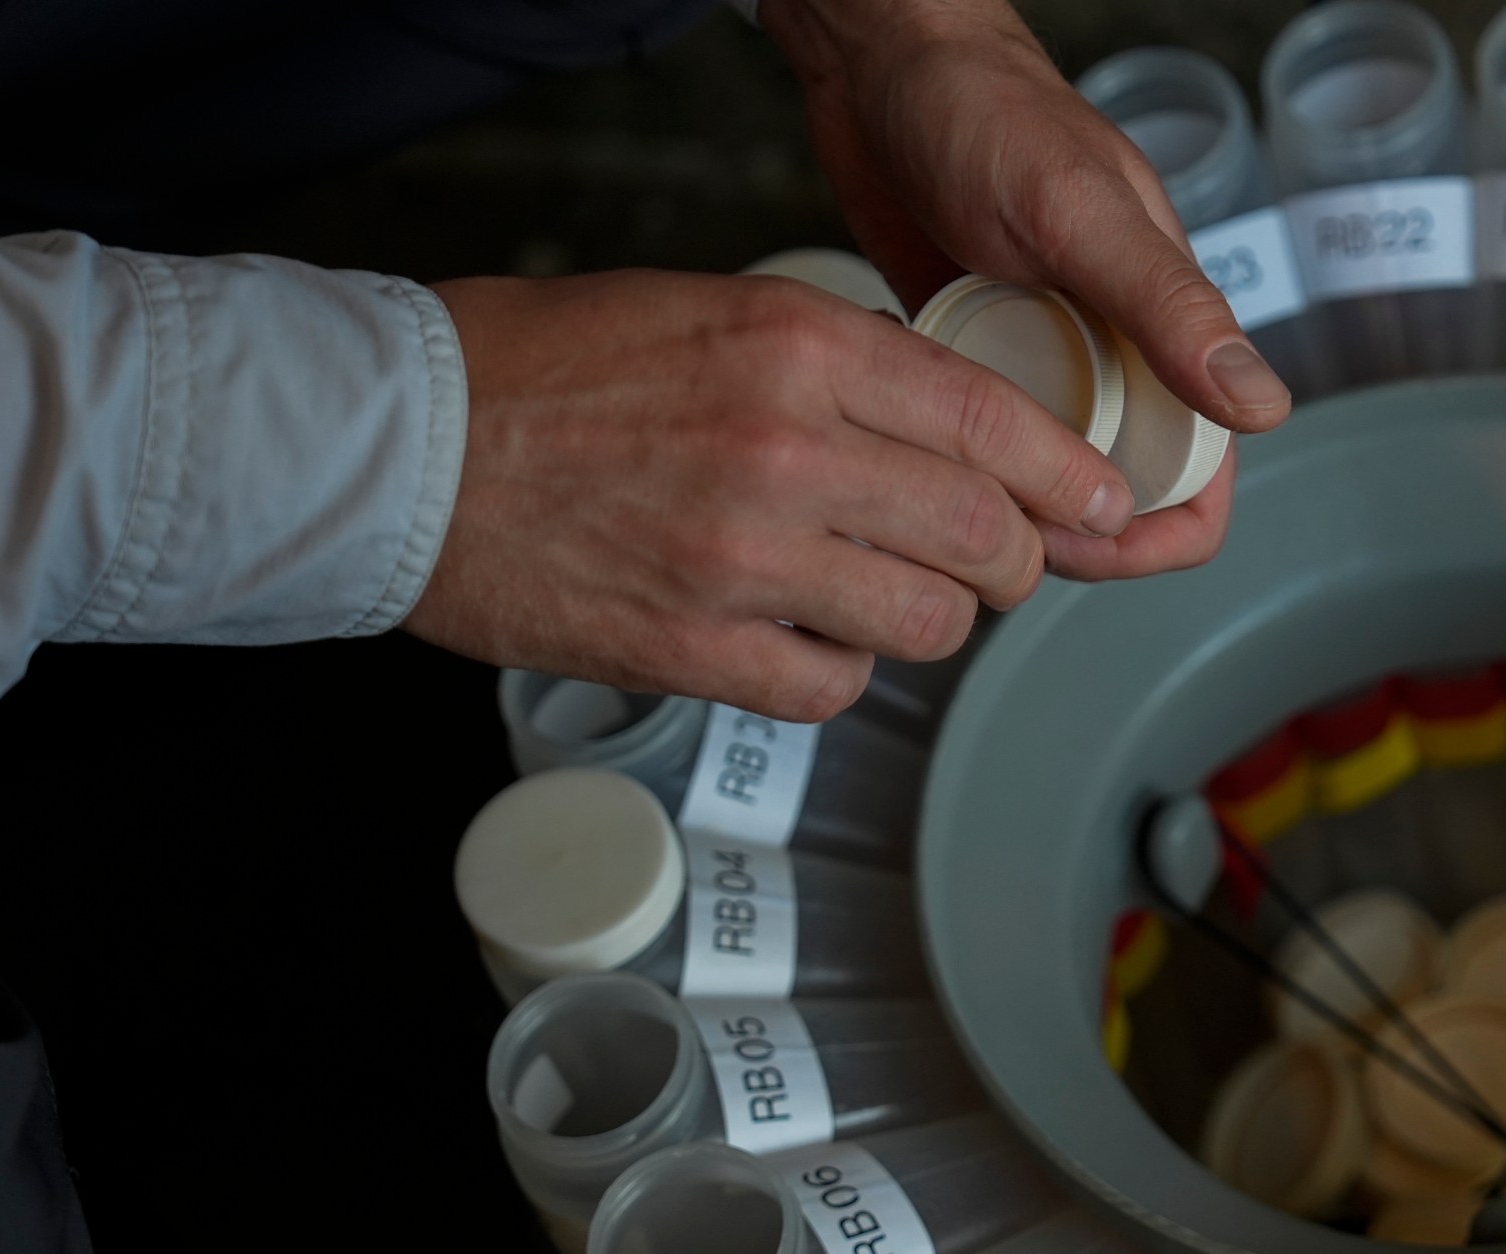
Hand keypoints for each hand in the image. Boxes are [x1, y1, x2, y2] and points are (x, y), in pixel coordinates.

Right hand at [406, 269, 1138, 720]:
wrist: (404, 446)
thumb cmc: (548, 368)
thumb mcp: (716, 312)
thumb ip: (841, 364)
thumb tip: (953, 428)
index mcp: (798, 348)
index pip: (992, 421)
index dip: (1068, 474)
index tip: (1101, 502)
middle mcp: (787, 451)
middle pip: (983, 533)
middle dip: (1015, 559)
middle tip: (1000, 562)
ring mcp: (742, 559)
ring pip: (926, 623)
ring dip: (930, 620)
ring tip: (892, 598)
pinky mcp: (693, 650)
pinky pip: (833, 689)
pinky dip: (839, 673)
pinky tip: (808, 641)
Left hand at [760, 0, 1288, 578]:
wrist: (882, 61)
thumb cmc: (987, 111)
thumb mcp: (1082, 213)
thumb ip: (1171, 307)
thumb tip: (1265, 407)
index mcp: (1165, 326)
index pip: (1202, 473)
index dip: (1158, 531)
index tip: (1089, 543)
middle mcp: (1114, 353)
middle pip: (1122, 494)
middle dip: (1070, 532)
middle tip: (993, 525)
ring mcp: (1044, 356)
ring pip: (1048, 478)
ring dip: (1005, 502)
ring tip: (942, 481)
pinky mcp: (977, 352)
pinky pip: (983, 437)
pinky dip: (954, 452)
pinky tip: (910, 429)